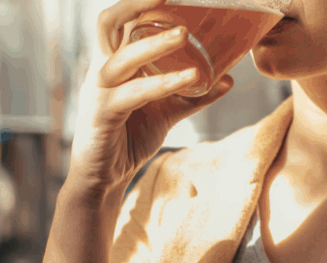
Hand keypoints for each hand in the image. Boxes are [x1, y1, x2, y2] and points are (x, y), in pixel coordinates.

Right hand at [67, 0, 233, 192]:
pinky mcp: (103, 114)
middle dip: (135, 4)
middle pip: (107, 24)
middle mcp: (101, 71)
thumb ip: (193, 95)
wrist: (103, 179)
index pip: (120, 21)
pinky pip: (134, 93)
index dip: (138, 2)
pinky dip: (164, 83)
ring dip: (154, 43)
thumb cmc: (128, 138)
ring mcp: (99, 92)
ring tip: (184, 34)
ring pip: (121, 58)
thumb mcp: (166, 112)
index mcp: (113, 64)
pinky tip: (191, 79)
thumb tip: (228, 79)